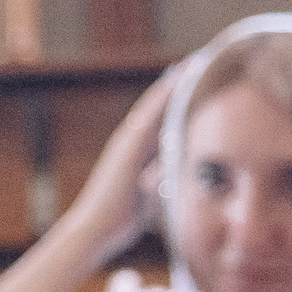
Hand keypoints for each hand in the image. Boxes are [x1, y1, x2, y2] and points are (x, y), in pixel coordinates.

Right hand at [61, 68, 176, 258]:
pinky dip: (162, 98)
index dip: (176, 100)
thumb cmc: (119, 218)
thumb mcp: (148, 195)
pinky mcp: (126, 148)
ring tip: (191, 63)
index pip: (160, 121)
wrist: (94, 230)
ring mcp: (126, 143)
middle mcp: (128, 142)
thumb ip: (160, 180)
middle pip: (156, 107)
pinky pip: (147, 116)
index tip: (194, 80)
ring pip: (152, 106)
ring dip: (171, 84)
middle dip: (176, 84)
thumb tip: (173, 174)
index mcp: (135, 154)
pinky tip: (176, 81)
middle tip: (196, 61)